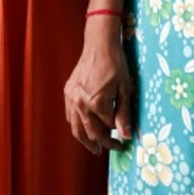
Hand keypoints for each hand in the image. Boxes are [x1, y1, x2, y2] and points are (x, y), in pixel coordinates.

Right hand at [64, 23, 133, 154]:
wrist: (99, 45)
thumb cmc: (116, 65)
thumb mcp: (125, 90)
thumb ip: (123, 114)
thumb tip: (125, 136)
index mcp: (97, 102)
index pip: (107, 128)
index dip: (116, 137)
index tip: (124, 142)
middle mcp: (81, 103)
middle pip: (90, 132)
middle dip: (102, 143)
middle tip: (112, 149)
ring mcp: (72, 98)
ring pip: (76, 128)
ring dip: (85, 141)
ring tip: (95, 149)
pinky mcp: (68, 93)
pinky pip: (70, 116)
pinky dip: (77, 126)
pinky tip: (84, 130)